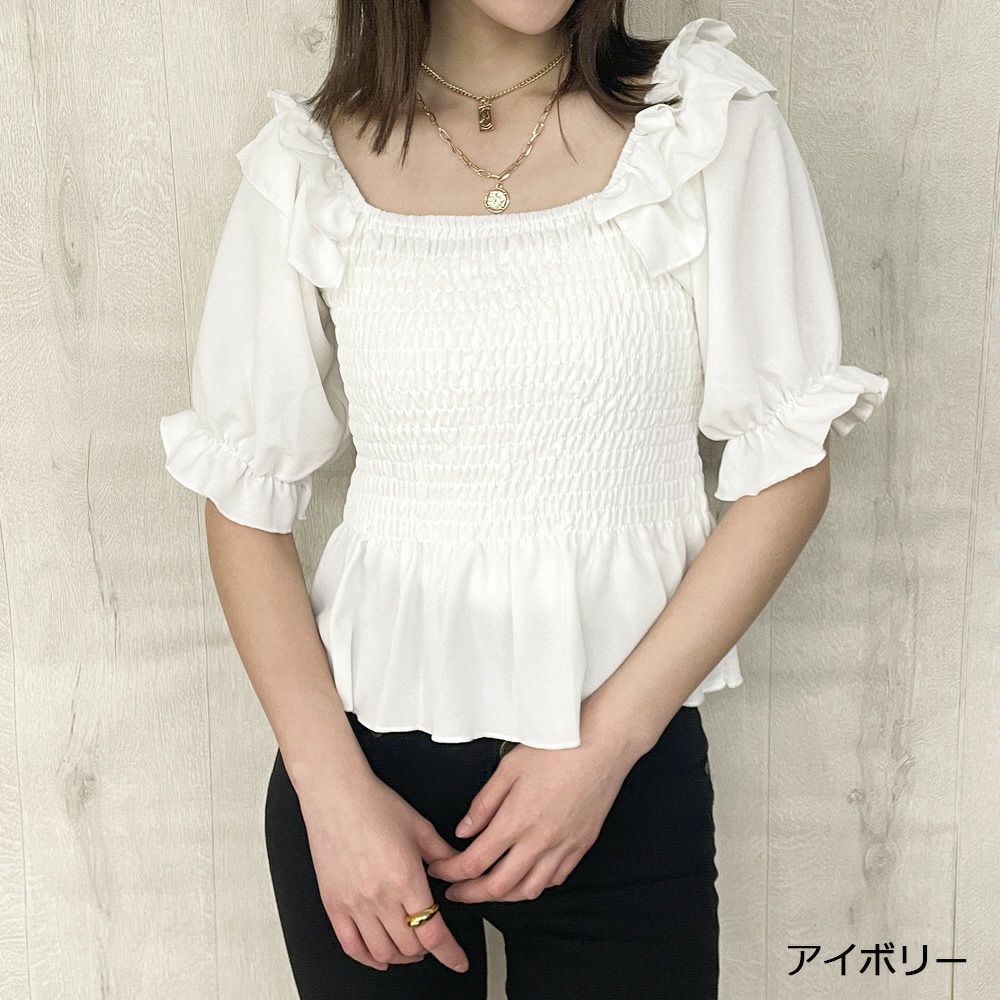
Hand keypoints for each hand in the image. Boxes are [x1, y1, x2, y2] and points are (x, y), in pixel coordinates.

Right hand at [297, 769, 470, 973]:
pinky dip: (368, 959)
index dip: (450, 954)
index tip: (458, 961)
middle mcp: (380, 896)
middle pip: (411, 946)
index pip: (433, 933)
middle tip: (433, 942)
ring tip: (409, 948)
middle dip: (427, 950)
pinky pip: (350, 946)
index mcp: (406, 878)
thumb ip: (443, 854)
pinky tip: (378, 956)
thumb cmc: (374, 804)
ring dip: (401, 957)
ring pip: (382, 952)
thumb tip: (459, 869)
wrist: (336, 795)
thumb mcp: (420, 827)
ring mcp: (354, 904)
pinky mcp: (333, 904)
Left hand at [425, 736, 638, 902]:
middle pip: (497, 887)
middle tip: (456, 890)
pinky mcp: (581, 847)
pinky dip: (534, 885)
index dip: (450, 871)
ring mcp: (563, 848)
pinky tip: (525, 876)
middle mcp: (539, 842)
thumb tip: (465, 830)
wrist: (602, 746)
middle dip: (469, 894)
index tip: (440, 869)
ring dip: (502, 896)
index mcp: (516, 821)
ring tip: (486, 888)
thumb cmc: (558, 749)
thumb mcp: (508, 768)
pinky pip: (554, 880)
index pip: (474, 862)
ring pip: (527, 891)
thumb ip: (483, 804)